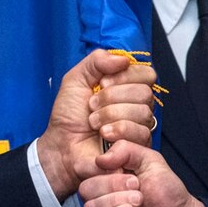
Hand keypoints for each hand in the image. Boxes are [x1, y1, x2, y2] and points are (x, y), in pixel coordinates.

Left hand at [36, 49, 156, 200]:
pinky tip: (104, 135)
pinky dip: (117, 131)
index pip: (145, 74)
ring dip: (111, 115)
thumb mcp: (76, 79)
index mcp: (127, 87)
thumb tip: (123, 59)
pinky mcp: (139, 147)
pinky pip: (141, 132)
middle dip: (112, 98)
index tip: (102, 84)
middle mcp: (137, 105)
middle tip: (92, 106)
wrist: (61, 146)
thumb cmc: (69, 116)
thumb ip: (97, 60)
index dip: (124, 77)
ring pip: (143, 112)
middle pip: (145, 93)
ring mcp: (140, 126)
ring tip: (94, 123)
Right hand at [79, 140, 207, 206]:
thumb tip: (101, 158)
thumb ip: (126, 150)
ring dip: (116, 202)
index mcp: (108, 177)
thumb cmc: (167, 193)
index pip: (85, 168)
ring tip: (138, 202)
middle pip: (86, 188)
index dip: (101, 168)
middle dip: (113, 185)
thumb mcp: (151, 161)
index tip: (124, 169)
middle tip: (137, 187)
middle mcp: (102, 197)